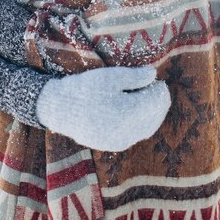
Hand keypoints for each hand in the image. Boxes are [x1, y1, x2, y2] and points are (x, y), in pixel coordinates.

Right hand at [36, 65, 170, 151]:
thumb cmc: (85, 88)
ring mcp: (122, 141)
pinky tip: (137, 112)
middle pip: (155, 116)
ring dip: (153, 113)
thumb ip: (135, 76)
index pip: (157, 101)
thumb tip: (154, 74)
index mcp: (130, 113)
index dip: (160, 89)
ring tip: (149, 98)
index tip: (157, 79)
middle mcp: (129, 131)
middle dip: (159, 102)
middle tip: (155, 86)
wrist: (59, 109)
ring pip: (148, 128)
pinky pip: (136, 134)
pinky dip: (142, 123)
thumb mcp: (110, 77)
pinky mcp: (114, 145)